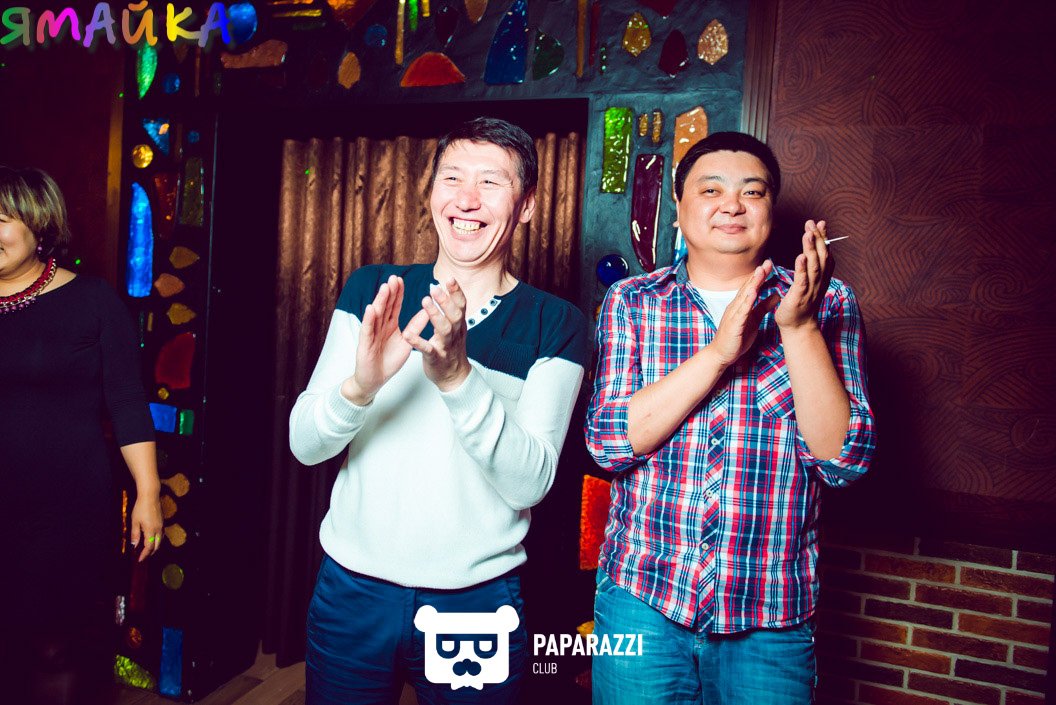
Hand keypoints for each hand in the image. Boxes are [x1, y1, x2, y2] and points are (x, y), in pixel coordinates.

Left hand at [130, 492, 162, 561]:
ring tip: (147, 550)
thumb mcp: (135, 522)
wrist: (150, 496)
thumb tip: (134, 546)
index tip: (139, 560)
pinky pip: (161, 535)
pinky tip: (152, 539)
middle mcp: (158, 530)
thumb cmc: (141, 508)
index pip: (149, 547)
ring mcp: (161, 526)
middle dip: (150, 553)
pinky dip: (157, 541)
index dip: (144, 554)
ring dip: (154, 547)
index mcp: (151, 530)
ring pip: (160, 541)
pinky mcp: (162, 522)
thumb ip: (135, 535)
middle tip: (143, 557)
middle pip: (157, 546)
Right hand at [344, 275, 412, 403]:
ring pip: (376, 314)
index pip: (394, 305)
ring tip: (385, 287)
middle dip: (389, 292)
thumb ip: (415, 326)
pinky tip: (371, 308)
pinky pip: (368, 329)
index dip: (398, 293)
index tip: (401, 280)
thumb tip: (428, 311)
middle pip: (385, 306)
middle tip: (394, 278)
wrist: (375, 379)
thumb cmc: (389, 361)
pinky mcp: (365, 344)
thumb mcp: (407, 342)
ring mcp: (372, 333)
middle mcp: (380, 326)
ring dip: (380, 300)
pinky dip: (369, 319)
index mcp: (390, 325)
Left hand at [402, 277, 471, 391]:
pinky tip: (408, 334)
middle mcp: (455, 334)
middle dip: (446, 301)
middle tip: (435, 288)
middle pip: (455, 315)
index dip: (456, 292)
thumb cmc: (451, 348)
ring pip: (444, 330)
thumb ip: (450, 310)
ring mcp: (446, 346)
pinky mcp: (436, 358)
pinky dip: (418, 342)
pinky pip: (428, 349)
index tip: (449, 279)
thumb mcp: (454, 327)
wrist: (454, 376)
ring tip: (425, 301)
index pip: (461, 305)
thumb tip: (442, 288)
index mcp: (459, 325)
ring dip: (435, 315)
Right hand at [710, 262, 779, 365]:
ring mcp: (734, 315)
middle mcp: (736, 306)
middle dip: (758, 275)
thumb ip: (764, 307)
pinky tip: (753, 293)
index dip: (760, 275)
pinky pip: (741, 312)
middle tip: (767, 262)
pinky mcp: (734, 325)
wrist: (722, 354)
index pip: (751, 287)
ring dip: (752, 284)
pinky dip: (747, 302)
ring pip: (744, 296)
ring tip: (760, 272)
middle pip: (748, 287)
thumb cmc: (737, 337)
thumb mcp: (754, 319)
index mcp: (741, 305)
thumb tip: (776, 295)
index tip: (770, 264)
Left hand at [775, 220, 833, 330]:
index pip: (826, 253)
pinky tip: (801, 256)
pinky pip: (803, 280)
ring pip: (814, 266)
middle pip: (822, 256)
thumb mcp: (809, 282)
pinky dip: (802, 268)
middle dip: (818, 239)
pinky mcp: (800, 296)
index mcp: (822, 277)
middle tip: (812, 223)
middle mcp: (820, 281)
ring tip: (808, 234)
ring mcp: (811, 289)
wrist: (797, 327)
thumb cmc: (800, 303)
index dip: (823, 238)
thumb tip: (808, 250)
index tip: (820, 223)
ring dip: (811, 249)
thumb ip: (809, 266)